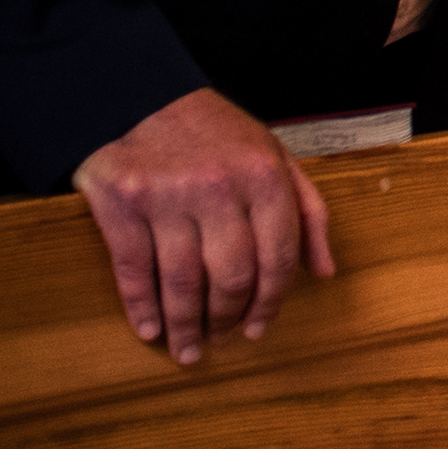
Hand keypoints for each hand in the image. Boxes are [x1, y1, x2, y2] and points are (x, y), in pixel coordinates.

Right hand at [73, 88, 336, 364]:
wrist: (140, 98)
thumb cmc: (218, 135)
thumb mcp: (277, 157)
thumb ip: (308, 211)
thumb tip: (325, 271)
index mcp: (265, 178)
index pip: (279, 257)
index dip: (272, 301)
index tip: (261, 327)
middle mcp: (220, 190)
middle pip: (233, 276)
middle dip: (229, 318)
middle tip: (222, 338)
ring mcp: (168, 198)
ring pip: (184, 280)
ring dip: (187, 324)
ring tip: (188, 349)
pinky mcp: (122, 204)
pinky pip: (135, 268)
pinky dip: (142, 306)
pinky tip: (150, 329)